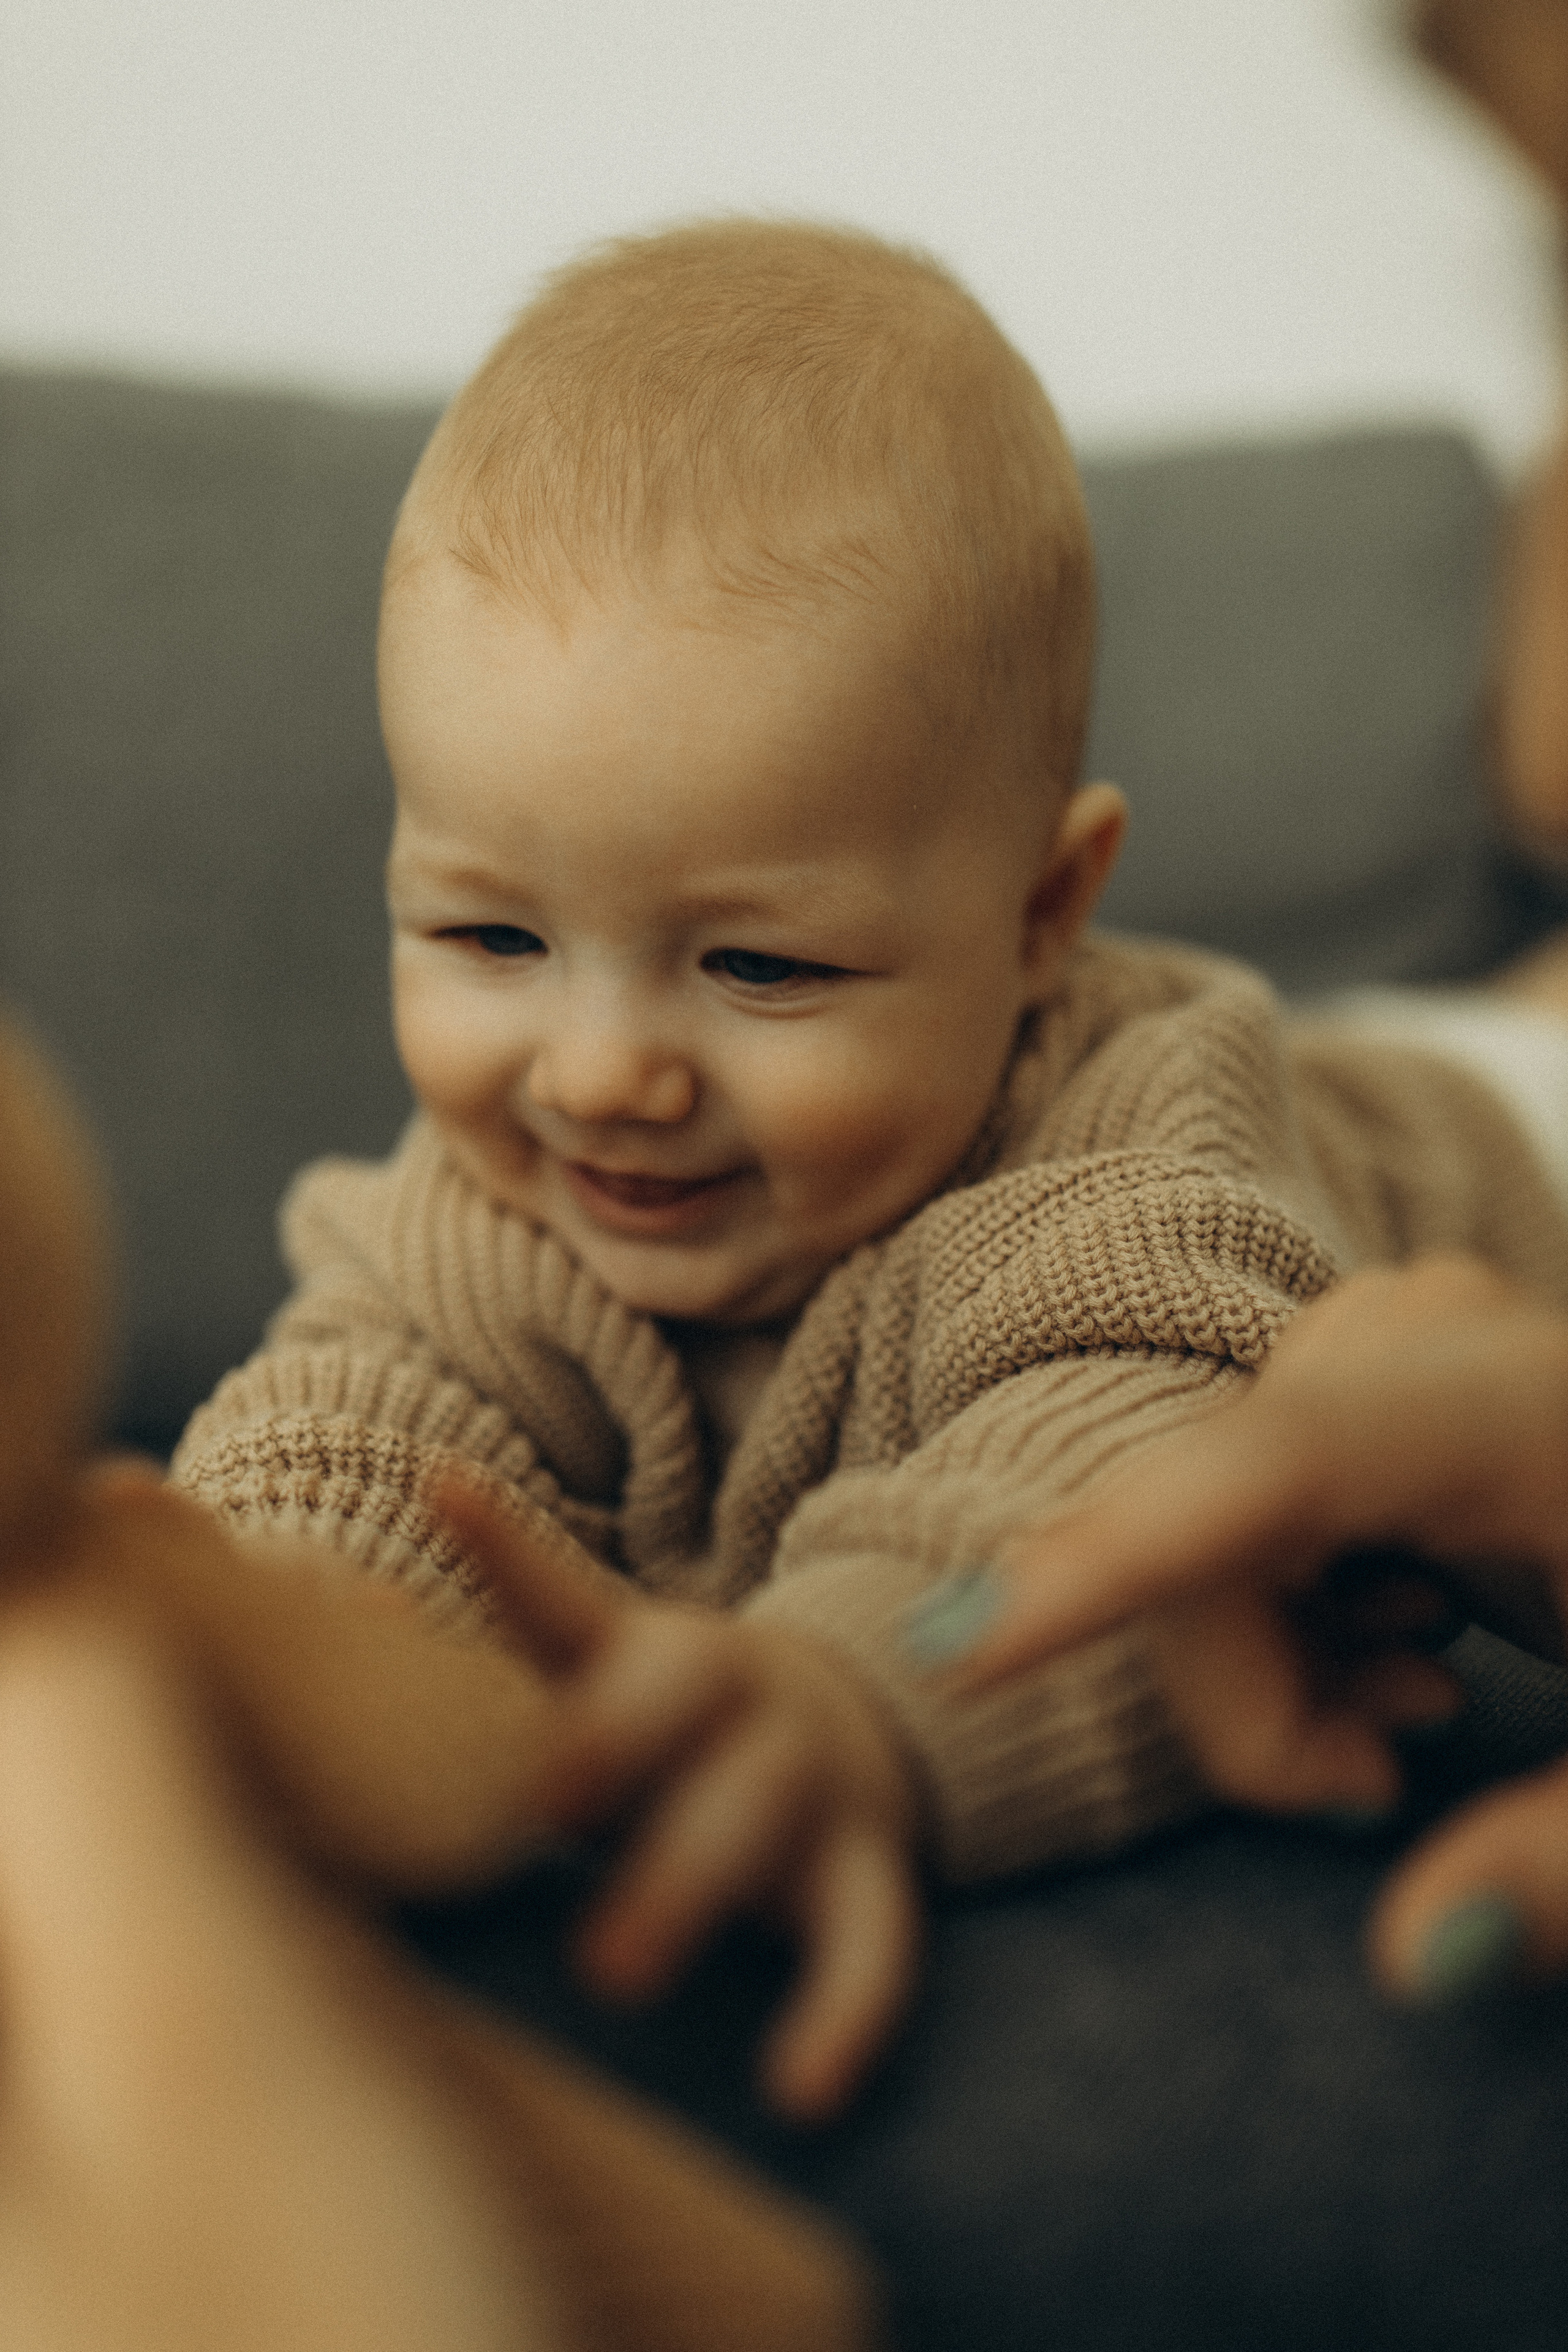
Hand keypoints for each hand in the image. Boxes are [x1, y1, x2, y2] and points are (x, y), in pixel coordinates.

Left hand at [433, 1476, 923, 2120]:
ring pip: (764, 1813)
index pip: (577, 1605)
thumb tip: (348, 1605)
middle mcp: (738, 1693)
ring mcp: (811, 1779)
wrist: (835, 1729)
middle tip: (544, 1807)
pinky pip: (873, 1939)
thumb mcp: (585, 1662)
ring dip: (692, 1883)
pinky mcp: (867, 1869)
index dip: (517, 1573)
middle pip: (688, 1700)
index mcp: (650, 1643)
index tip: (461, 1559)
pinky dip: (846, 2012)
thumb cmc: (661, 1712)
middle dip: (620, 1744)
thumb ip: (489, 1642)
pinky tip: (801, 2090)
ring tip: (613, 1971)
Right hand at [947, 1255, 1567, 1999]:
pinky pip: (1250, 1490)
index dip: (1112, 1563)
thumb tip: (1413, 1957)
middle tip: (1370, 1799)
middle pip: (1217, 1515)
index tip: (964, 1648)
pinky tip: (1398, 1649)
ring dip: (1262, 1652)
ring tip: (1403, 1724)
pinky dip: (1284, 1602)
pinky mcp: (1379, 1380)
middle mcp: (1435, 1344)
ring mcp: (1400, 1348)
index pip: (1271, 1474)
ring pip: (1214, 1509)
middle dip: (1241, 1689)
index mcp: (1519, 1412)